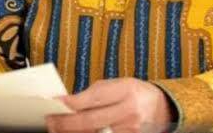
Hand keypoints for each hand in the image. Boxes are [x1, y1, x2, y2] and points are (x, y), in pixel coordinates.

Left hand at [46, 78, 172, 132]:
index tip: (54, 103)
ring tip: (59, 130)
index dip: (71, 103)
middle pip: (91, 121)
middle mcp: (129, 112)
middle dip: (66, 123)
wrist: (162, 107)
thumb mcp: (117, 84)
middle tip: (50, 122)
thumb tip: (68, 102)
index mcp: (125, 90)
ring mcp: (131, 130)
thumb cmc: (134, 92)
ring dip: (74, 132)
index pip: (93, 98)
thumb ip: (94, 94)